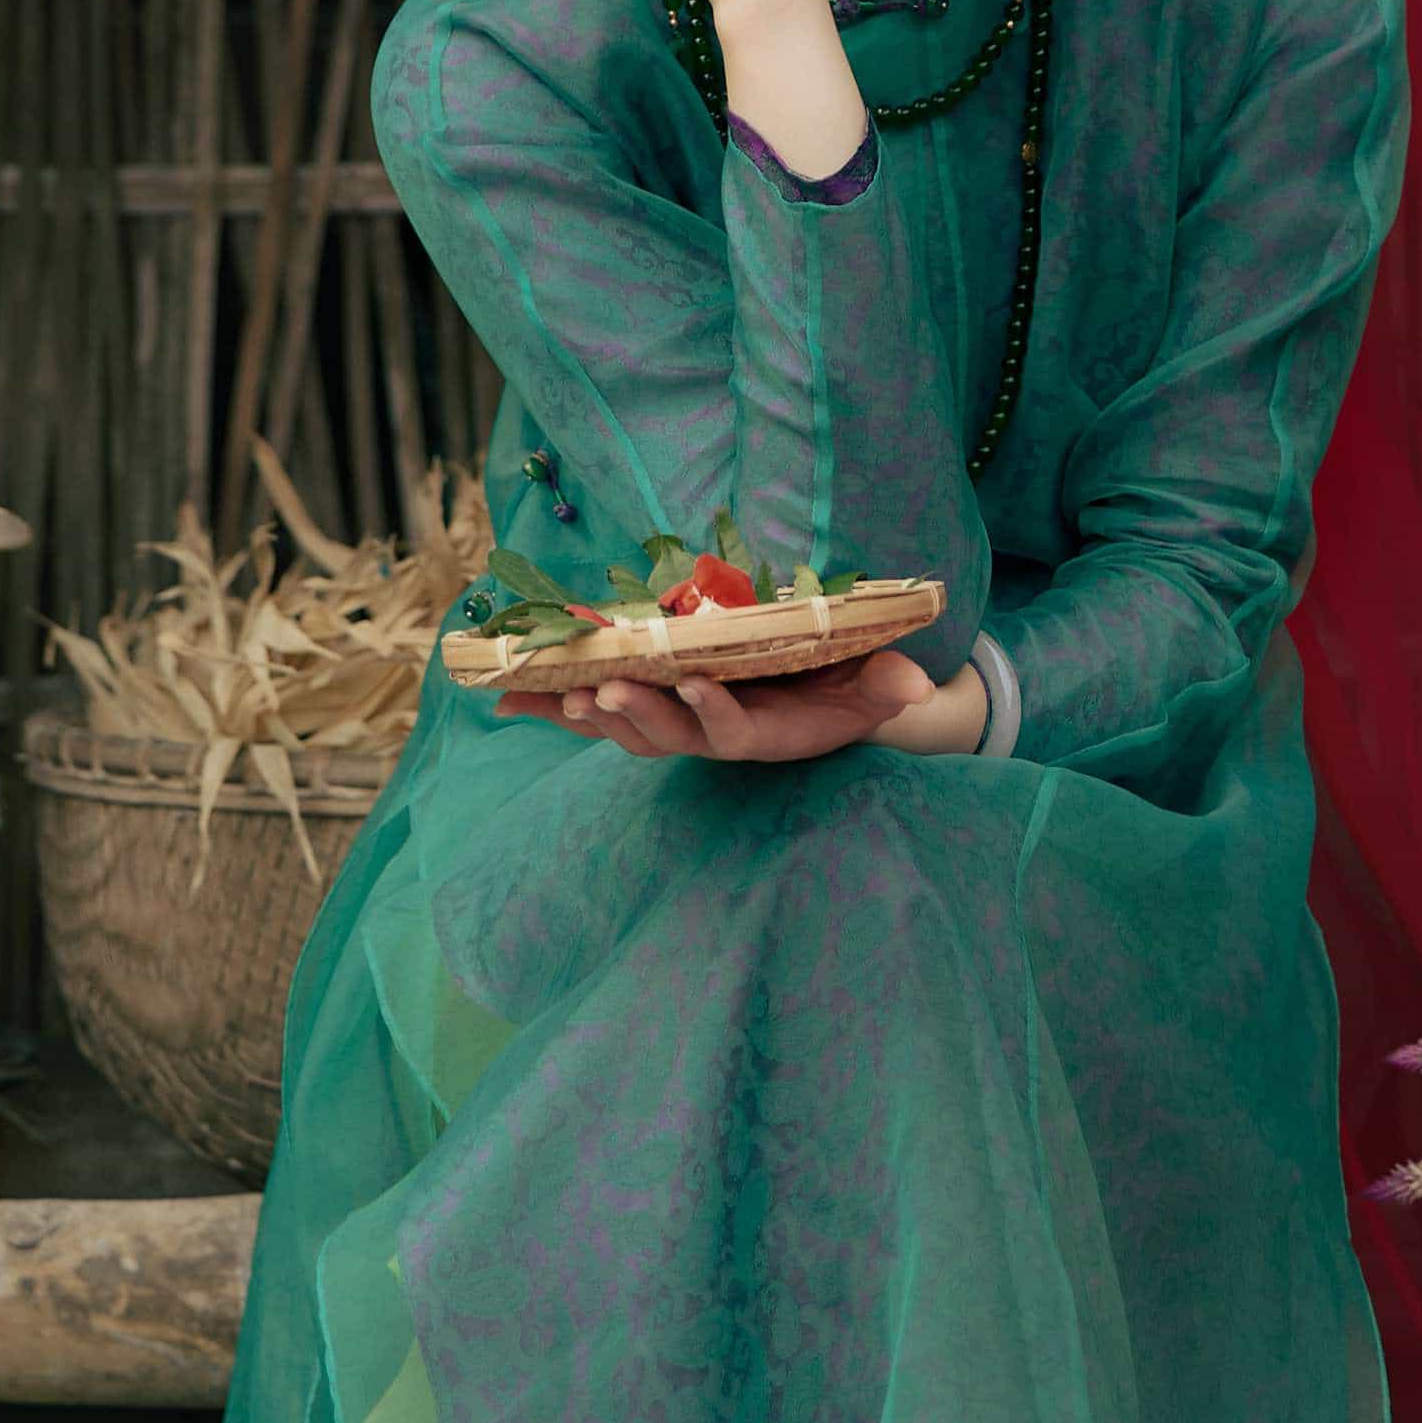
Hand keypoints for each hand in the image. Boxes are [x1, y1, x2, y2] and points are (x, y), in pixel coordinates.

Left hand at [496, 648, 984, 763]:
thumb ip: (887, 688)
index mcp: (761, 731)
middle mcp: (710, 736)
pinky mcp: (648, 712)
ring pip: (627, 730)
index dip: (714, 712)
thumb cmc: (842, 693)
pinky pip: (593, 714)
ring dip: (592, 715)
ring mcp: (674, 727)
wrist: (813, 706)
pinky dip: (549, 708)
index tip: (699, 688)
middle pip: (667, 735)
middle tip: (604, 690)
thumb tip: (917, 686)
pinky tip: (504, 701)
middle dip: (636, 714)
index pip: (734, 730)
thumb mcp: (870, 690)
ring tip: (563, 694)